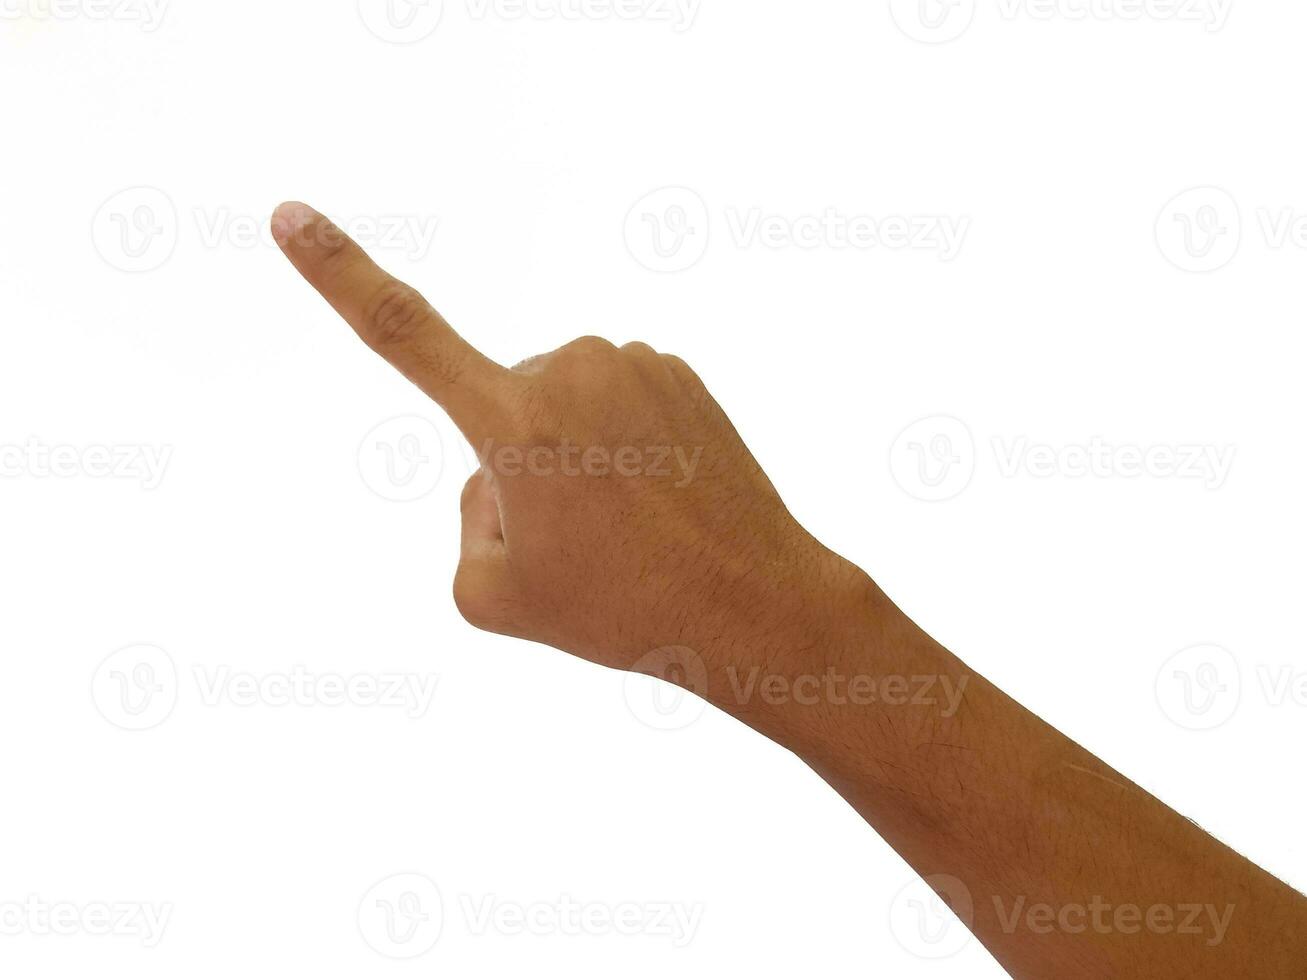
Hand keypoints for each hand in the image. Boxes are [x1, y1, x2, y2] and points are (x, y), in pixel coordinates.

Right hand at [272, 202, 863, 695]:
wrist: (752, 604)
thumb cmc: (623, 610)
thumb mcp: (493, 596)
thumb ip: (465, 522)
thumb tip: (499, 470)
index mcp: (513, 419)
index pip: (401, 334)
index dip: (337, 272)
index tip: (290, 214)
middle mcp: (570, 369)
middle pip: (499, 409)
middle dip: (517, 463)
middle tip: (581, 536)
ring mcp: (631, 364)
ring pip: (560, 407)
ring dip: (572, 456)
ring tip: (626, 524)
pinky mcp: (677, 371)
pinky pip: (614, 403)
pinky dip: (621, 445)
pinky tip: (657, 496)